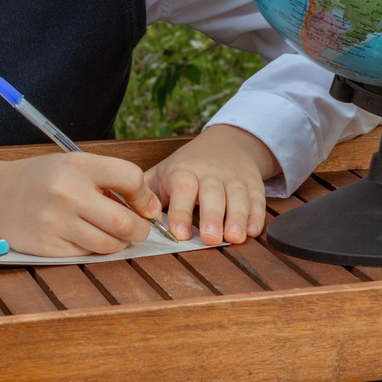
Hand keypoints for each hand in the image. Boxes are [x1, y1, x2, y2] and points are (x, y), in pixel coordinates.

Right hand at [0, 150, 159, 257]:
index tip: (144, 204)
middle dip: (139, 229)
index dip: (145, 195)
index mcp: (77, 165)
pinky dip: (94, 248)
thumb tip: (151, 208)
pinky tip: (85, 236)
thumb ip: (110, 180)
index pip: (131, 177)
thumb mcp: (73, 164)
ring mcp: (56, 222)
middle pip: (124, 221)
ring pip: (109, 243)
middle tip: (138, 228)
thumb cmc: (43, 179)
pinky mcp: (49, 246)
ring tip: (111, 232)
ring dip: (119, 242)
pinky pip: (88, 253)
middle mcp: (67, 193)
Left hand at [144, 124, 279, 245]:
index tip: (180, 233)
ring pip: (237, 196)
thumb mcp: (162, 173)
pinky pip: (257, 199)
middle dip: (212, 216)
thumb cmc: (187, 167)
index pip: (183, 188)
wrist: (227, 143)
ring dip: (238, 218)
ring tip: (235, 238)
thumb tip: (124, 214)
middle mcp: (210, 174)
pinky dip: (257, 215)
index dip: (181, 211)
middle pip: (212, 193)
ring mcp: (233, 178)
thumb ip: (144, 193)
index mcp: (183, 172)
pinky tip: (254, 231)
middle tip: (211, 239)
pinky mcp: (253, 184)